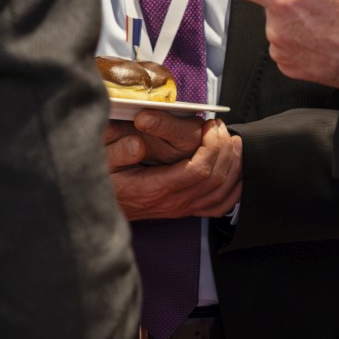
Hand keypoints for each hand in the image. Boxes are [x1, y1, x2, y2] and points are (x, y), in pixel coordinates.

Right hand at [108, 118, 241, 219]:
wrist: (100, 211)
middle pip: (216, 179)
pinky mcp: (184, 210)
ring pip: (222, 193)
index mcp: (156, 189)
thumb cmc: (103, 183)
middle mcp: (173, 202)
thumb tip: (138, 143)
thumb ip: (118, 152)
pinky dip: (234, 190)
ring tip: (233, 143)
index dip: (212, 147)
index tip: (210, 126)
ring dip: (233, 166)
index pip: (199, 171)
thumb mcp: (101, 164)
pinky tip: (238, 173)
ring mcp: (181, 209)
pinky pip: (218, 205)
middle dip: (225, 150)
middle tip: (221, 128)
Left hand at [191, 0, 338, 88]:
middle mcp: (276, 25)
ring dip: (298, 26)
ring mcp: (281, 49)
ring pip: (280, 29)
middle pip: (273, 7)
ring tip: (326, 27)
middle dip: (291, 3)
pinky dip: (301, 45)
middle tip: (321, 8)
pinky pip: (287, 50)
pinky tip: (321, 43)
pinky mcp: (289, 67)